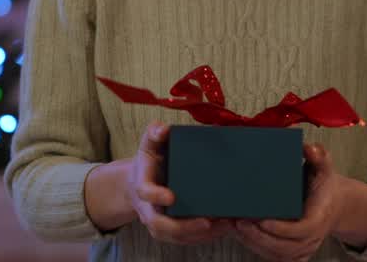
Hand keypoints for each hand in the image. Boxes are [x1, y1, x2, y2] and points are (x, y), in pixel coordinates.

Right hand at [125, 121, 231, 245]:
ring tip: (224, 226)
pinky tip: (224, 228)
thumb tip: (163, 129)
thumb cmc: (150, 161)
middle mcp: (149, 209)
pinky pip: (186, 238)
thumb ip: (154, 133)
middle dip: (184, 227)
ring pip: (176, 236)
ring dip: (200, 234)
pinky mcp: (172, 229)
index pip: (145, 193)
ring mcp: (160, 222)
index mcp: (143, 185)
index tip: (171, 196)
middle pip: (160, 225)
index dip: (156, 196)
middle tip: (207, 222)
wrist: (141, 181)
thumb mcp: (149, 144)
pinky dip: (205, 236)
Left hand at [234, 143, 342, 261]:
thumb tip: (309, 148)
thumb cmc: (324, 186)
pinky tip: (240, 234)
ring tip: (233, 226)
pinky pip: (273, 257)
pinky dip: (255, 247)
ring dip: (252, 243)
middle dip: (259, 237)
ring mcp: (303, 249)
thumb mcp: (324, 168)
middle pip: (284, 247)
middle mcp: (312, 238)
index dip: (281, 229)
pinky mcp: (293, 254)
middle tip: (239, 222)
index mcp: (319, 218)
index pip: (301, 230)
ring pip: (276, 254)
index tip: (262, 220)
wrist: (333, 205)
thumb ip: (319, 156)